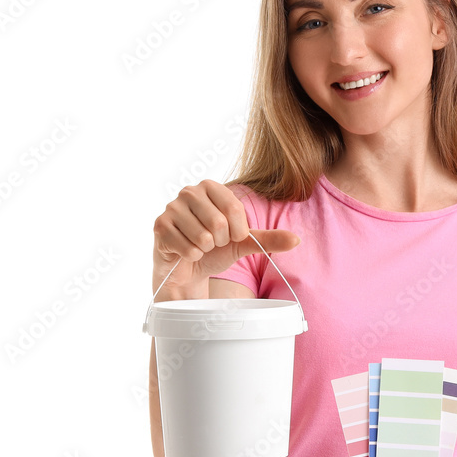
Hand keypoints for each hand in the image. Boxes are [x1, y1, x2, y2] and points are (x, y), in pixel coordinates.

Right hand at [152, 178, 299, 293]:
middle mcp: (189, 192)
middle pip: (219, 223)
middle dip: (220, 242)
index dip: (237, 232)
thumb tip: (297, 240)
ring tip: (200, 247)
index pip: (236, 210)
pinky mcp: (159, 226)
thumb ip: (269, 239)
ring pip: (202, 236)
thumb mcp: (244, 243)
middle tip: (213, 243)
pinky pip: (186, 247)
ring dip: (205, 250)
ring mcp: (172, 208)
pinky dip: (191, 256)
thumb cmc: (216, 250)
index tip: (230, 237)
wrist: (189, 270)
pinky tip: (186, 252)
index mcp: (211, 187)